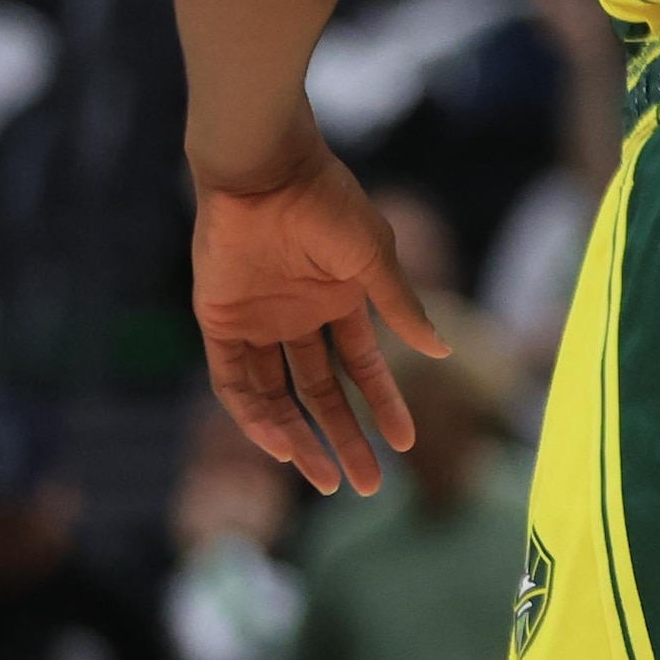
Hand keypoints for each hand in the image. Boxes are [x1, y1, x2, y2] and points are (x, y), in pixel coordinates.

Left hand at [190, 138, 442, 493]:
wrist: (264, 173)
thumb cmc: (327, 205)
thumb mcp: (374, 258)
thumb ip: (400, 308)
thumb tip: (440, 352)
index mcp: (341, 301)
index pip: (364, 368)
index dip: (385, 406)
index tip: (407, 443)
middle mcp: (301, 318)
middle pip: (323, 393)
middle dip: (346, 438)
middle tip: (369, 486)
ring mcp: (260, 323)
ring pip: (280, 396)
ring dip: (301, 439)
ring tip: (325, 479)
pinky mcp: (219, 322)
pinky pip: (234, 381)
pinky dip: (254, 415)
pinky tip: (278, 445)